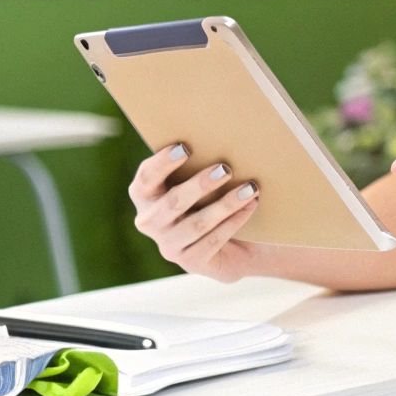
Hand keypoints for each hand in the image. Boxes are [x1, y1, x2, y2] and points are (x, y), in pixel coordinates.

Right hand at [127, 143, 261, 283]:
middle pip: (172, 203)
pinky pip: (213, 241)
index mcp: (145, 195)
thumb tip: (222, 132)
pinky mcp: (190, 262)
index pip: (146, 178)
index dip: (163, 163)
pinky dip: (234, 222)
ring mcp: (168, 246)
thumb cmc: (213, 197)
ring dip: (225, 204)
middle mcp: (150, 221)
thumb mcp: (201, 180)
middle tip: (226, 169)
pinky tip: (250, 206)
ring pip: (197, 224)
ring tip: (250, 188)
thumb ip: (198, 163)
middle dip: (200, 185)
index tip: (186, 147)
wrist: (237, 242)